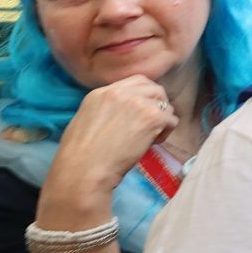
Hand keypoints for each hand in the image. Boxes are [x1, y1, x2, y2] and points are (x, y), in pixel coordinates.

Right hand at [38, 76, 176, 225]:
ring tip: (149, 137)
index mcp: (101, 93)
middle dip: (158, 105)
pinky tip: (152, 144)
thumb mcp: (86, 120)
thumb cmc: (80, 156)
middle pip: (154, 89)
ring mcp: (138, 103)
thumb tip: (123, 115)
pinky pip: (171, 120)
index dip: (145, 95)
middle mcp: (120, 93)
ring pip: (165, 104)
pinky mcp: (152, 117)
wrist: (83, 171)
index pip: (135, 82)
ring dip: (162, 120)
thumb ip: (106, 110)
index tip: (144, 110)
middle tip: (151, 124)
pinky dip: (166, 133)